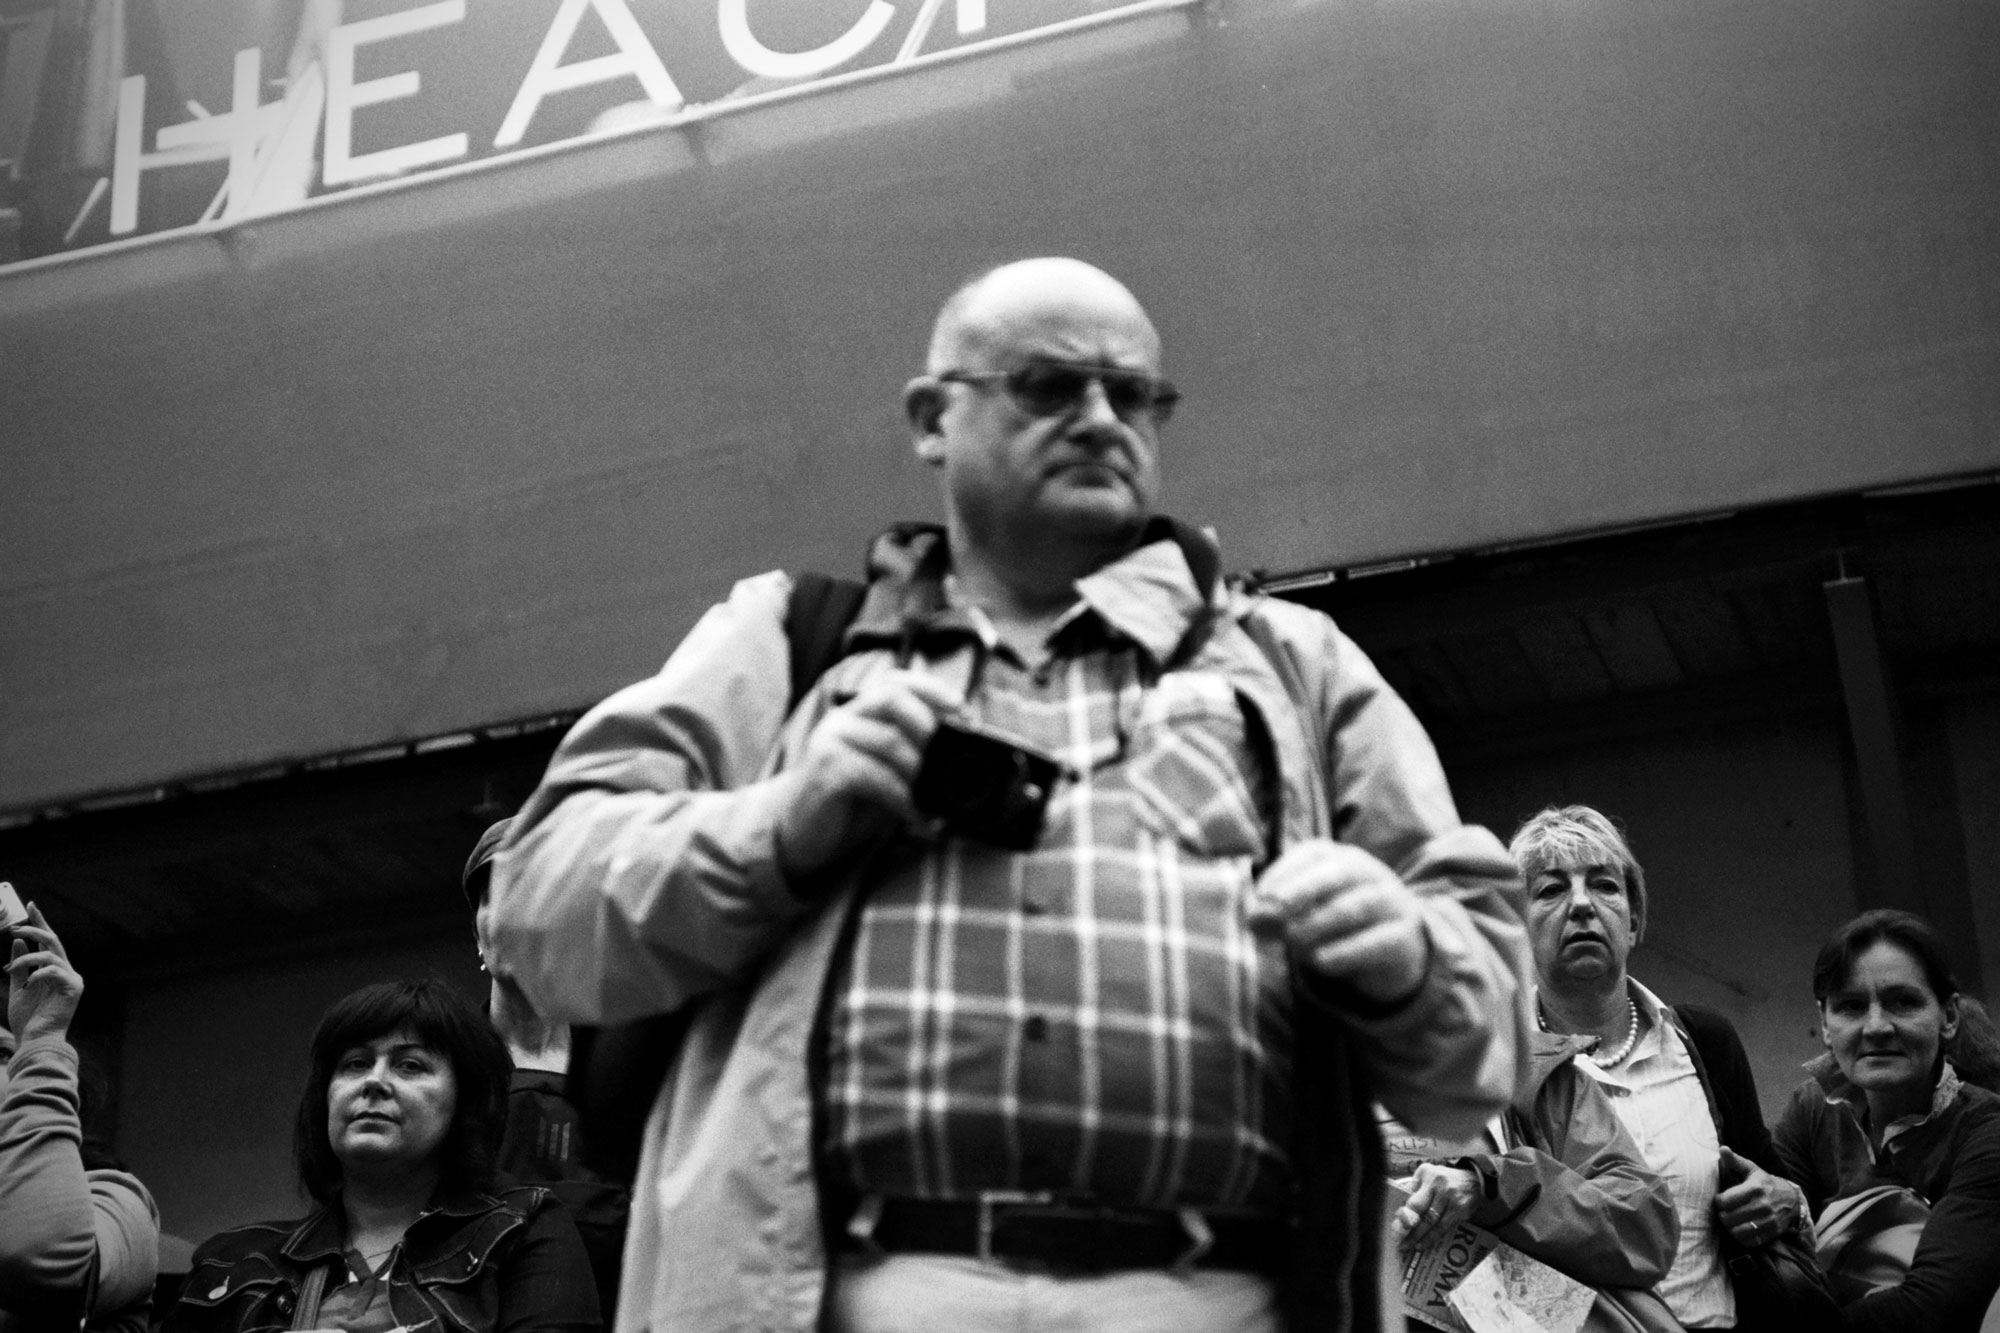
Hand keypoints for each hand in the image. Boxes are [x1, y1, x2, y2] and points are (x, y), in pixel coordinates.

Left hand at [6, 904, 83, 1045]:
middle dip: (35, 929)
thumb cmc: (27, 1019)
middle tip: (14, 927)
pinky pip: (54, 971)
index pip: (47, 941)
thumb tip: (18, 940)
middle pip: (53, 940)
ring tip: (8, 970)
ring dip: (26, 958)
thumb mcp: (18, 987)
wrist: (34, 1042)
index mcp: (54, 971)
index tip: (29, 905)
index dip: (39, 922)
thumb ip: (20, 965)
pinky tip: (27, 984)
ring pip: (50, 954)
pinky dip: (37, 974)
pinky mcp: (73, 988)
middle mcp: (66, 971)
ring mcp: (72, 979)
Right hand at [771, 671, 958, 874]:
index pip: (896, 682)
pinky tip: (917, 820)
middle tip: (949, 763)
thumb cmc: (848, 804)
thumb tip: (962, 763)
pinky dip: (904, 799)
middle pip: (891, 697)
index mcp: (859, 714)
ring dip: (922, 773)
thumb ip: (914, 760)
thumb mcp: (887, 776)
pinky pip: (875, 775)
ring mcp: (831, 740)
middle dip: (929, 726)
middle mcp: (843, 719)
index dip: (933, 689)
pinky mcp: (825, 768)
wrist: (796, 834)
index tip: (965, 711)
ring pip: (889, 740)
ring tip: (937, 803)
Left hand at [1245, 840, 1429, 1003]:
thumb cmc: (1338, 923)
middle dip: (1304, 888)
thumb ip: (1279, 914)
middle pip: (1340, 872)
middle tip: (1275, 908)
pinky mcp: (1404, 936)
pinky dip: (1346, 951)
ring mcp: (1392, 902)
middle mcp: (1370, 873)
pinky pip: (1377, 941)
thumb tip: (1254, 920)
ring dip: (1320, 923)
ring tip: (1292, 941)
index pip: (1314, 854)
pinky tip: (1319, 962)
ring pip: (1358, 906)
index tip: (1260, 896)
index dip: (1284, 872)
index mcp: (1343, 858)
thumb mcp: (1308, 913)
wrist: (1394, 950)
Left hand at [1393, 1162, 1481, 1248]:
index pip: (1414, 1201)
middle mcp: (1441, 1187)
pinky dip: (1435, 1236)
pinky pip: (1445, 1227)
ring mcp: (1453, 1199)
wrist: (1475, 1180)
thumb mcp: (1427, 1173)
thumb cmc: (1444, 1178)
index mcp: (1428, 1176)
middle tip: (1402, 1243)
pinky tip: (1426, 1242)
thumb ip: (1414, 1187)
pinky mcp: (1461, 1210)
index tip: (1397, 1230)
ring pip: (1435, 1224)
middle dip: (1412, 1232)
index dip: (1405, 1218)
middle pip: (1424, 1215)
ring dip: (1422, 1237)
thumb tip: (1401, 1207)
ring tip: (1413, 1246)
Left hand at [1716, 1145, 1799, 1248]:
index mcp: (1754, 1188)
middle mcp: (1762, 1205)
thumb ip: (1735, 1161)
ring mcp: (1768, 1221)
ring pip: (1737, 1231)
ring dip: (1730, 1227)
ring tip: (1730, 1220)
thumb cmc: (1765, 1183)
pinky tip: (1740, 1229)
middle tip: (1724, 1211)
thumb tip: (1722, 1148)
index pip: (1724, 1201)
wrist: (1792, 1200)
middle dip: (1722, 1215)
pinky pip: (1749, 1241)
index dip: (1718, 1201)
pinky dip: (1741, 1237)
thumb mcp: (1752, 1170)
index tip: (1720, 1199)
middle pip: (1728, 1218)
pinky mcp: (1772, 1233)